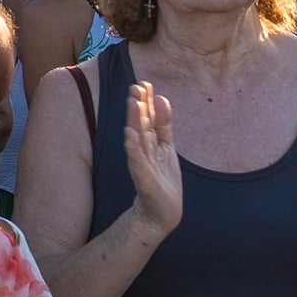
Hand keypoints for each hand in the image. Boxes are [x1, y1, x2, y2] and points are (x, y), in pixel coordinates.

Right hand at [121, 83, 184, 235]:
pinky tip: (129, 135)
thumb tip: (161, 98)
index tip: (144, 83)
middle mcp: (145, 152)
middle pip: (142, 125)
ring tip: (133, 103)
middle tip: (135, 87)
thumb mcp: (166, 148)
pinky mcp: (145, 181)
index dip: (147, 102)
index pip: (149, 119)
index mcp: (152, 143)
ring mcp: (144, 165)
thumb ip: (164, 125)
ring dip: (134, 121)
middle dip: (138, 106)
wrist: (162, 214)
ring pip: (139, 140)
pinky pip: (138, 162)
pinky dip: (133, 148)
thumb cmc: (163, 181)